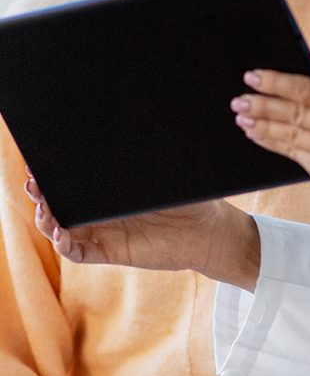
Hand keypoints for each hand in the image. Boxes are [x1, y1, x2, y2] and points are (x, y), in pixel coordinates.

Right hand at [26, 177, 259, 289]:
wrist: (208, 229)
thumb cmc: (190, 196)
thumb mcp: (167, 170)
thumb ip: (149, 156)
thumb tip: (135, 122)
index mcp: (110, 190)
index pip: (73, 182)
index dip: (52, 174)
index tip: (39, 162)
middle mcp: (100, 211)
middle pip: (58, 204)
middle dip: (41, 193)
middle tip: (34, 183)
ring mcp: (103, 233)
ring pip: (61, 229)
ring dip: (46, 220)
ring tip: (43, 209)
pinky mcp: (111, 252)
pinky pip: (79, 253)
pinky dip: (64, 245)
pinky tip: (61, 234)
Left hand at [230, 56, 309, 244]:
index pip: (308, 88)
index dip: (277, 81)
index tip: (254, 75)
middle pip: (293, 111)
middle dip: (261, 103)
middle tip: (239, 98)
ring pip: (288, 133)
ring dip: (260, 124)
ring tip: (241, 116)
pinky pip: (291, 153)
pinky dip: (271, 143)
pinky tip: (256, 135)